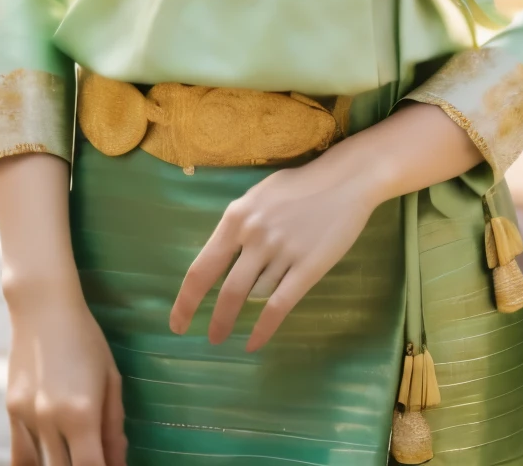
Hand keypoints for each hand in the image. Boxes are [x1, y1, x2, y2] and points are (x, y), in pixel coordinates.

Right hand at [5, 280, 126, 465]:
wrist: (43, 307)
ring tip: (72, 455)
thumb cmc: (86, 338)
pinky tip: (47, 461)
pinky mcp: (11, 412)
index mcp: (82, 412)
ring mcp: (27, 418)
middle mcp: (51, 420)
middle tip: (94, 458)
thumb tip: (118, 464)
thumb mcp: (110, 378)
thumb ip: (114, 426)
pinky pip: (19, 455)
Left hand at [167, 100, 479, 353]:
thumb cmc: (299, 186)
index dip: (186, 301)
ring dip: (242, 316)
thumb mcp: (258, 197)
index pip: (202, 268)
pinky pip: (279, 305)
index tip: (177, 322)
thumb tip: (219, 258)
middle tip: (209, 338)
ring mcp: (281, 252)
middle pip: (225, 291)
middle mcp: (254, 235)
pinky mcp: (307, 267)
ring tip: (233, 332)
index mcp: (236, 217)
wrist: (345, 179)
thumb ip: (238, 226)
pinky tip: (253, 343)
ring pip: (254, 296)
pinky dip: (264, 329)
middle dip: (214, 320)